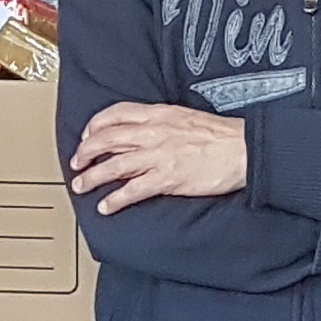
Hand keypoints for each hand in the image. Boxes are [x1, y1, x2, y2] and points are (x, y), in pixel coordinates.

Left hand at [70, 102, 248, 212]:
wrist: (243, 149)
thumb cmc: (221, 135)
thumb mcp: (186, 117)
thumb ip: (163, 122)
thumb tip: (147, 130)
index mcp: (159, 115)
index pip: (116, 113)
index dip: (96, 125)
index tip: (88, 135)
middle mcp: (153, 133)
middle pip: (107, 139)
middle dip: (86, 152)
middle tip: (77, 164)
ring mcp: (158, 156)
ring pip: (113, 165)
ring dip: (92, 177)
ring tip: (81, 186)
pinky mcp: (167, 178)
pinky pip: (132, 190)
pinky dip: (115, 199)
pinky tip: (106, 206)